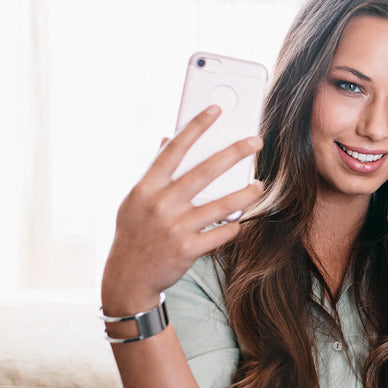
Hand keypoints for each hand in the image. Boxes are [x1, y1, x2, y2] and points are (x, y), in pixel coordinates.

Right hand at [101, 105, 263, 314]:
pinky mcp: (187, 249)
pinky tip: (240, 220)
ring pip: (221, 205)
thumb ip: (154, 172)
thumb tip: (167, 139)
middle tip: (255, 141)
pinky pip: (221, 233)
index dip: (195, 128)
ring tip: (259, 185)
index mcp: (146, 188)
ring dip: (245, 194)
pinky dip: (233, 226)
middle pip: (204, 172)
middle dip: (233, 153)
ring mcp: (175, 227)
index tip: (215, 110)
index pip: (173, 150)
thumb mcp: (135, 200)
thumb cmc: (134, 233)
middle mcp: (161, 204)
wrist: (127, 277)